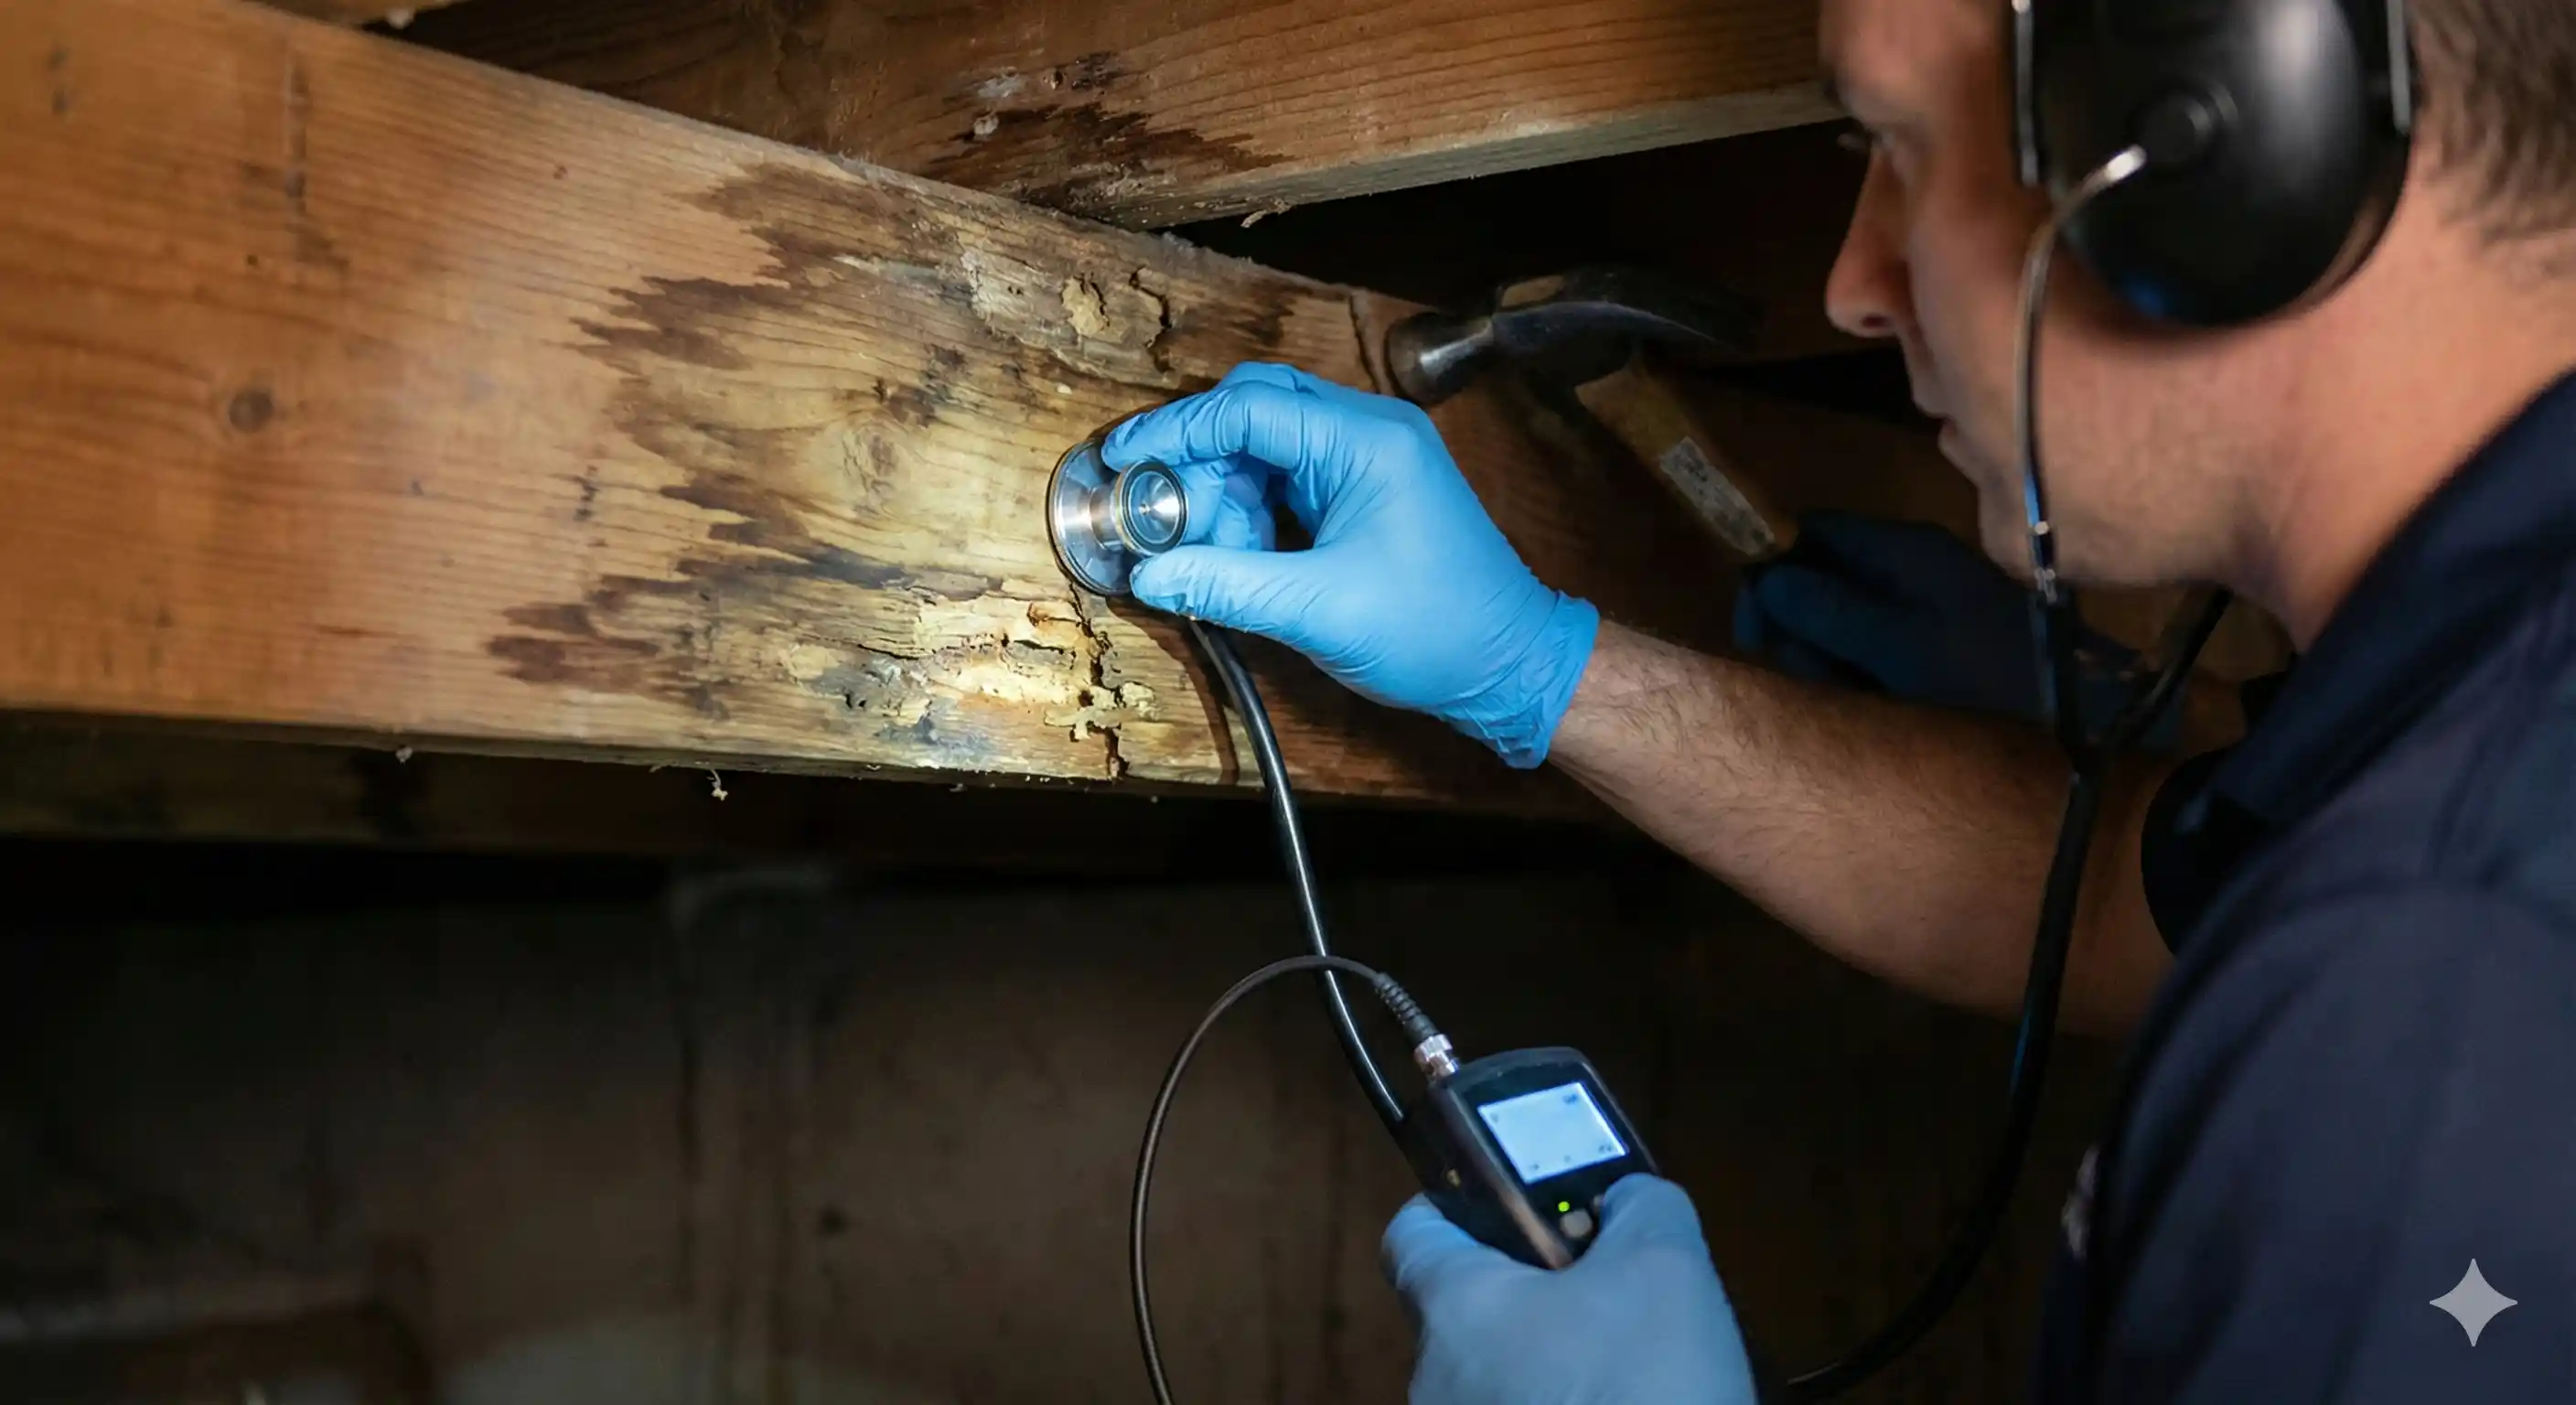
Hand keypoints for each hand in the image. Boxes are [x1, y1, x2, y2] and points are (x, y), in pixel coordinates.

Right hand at [1103, 363, 1597, 768]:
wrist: (1509, 663)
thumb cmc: (1434, 630)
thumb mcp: (1317, 611)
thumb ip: (1226, 586)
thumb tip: (1148, 576)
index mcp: (1366, 441)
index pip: (1248, 408)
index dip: (1177, 430)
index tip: (1123, 457)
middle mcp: (1369, 431)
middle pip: (1255, 410)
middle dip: (1199, 459)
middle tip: (1160, 512)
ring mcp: (1370, 457)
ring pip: (1267, 445)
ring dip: (1226, 491)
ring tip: (1213, 554)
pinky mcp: (1366, 488)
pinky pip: (1290, 477)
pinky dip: (1254, 508)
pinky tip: (1240, 555)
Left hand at [1383, 1176, 1757, 1404]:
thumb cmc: (1641, 1384)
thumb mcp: (1666, 1269)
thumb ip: (1642, 1208)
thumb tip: (1629, 1197)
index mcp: (1454, 1308)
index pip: (1411, 1233)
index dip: (1456, 1205)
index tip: (1510, 1203)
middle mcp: (1434, 1380)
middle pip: (1470, 1312)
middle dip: (1536, 1294)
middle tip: (1608, 1287)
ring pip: (1499, 1379)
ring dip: (1554, 1362)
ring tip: (1632, 1363)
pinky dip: (1567, 1404)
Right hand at [1735, 512, 2177, 746]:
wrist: (2093, 719)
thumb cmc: (1988, 679)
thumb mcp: (1899, 646)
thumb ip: (1828, 610)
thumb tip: (1763, 579)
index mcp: (1904, 552)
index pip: (1811, 532)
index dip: (1771, 571)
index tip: (1755, 629)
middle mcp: (1913, 569)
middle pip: (1822, 579)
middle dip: (1800, 628)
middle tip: (1806, 676)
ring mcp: (1929, 608)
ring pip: (1846, 621)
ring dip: (1829, 660)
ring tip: (1848, 699)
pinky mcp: (1942, 647)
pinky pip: (1878, 651)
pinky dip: (1863, 678)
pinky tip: (1875, 708)